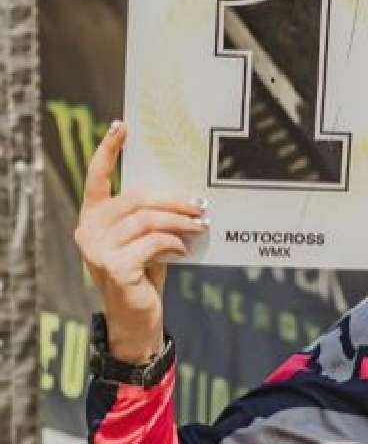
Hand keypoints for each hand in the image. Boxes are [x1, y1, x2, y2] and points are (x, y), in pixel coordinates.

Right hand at [73, 120, 207, 362]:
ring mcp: (97, 248)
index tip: (122, 126)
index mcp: (94, 217)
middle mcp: (88, 229)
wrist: (137, 318)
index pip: (96, 177)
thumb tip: (187, 195)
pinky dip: (174, 243)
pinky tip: (184, 250)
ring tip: (201, 225)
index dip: (108, 150)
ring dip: (181, 221)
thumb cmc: (144, 273)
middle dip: (175, 199)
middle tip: (203, 204)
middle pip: (136, 198)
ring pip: (148, 219)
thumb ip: (152, 218)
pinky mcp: (113, 266)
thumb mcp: (145, 240)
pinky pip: (153, 242)